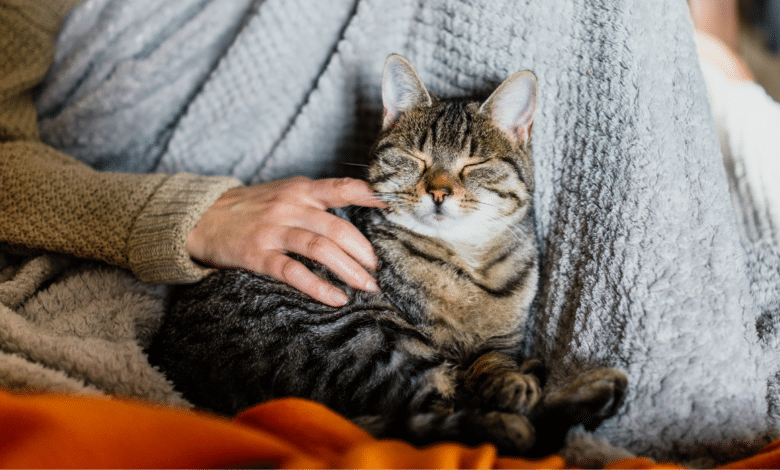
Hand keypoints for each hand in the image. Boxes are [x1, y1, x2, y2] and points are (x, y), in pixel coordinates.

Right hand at [186, 177, 385, 306]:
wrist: (202, 216)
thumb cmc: (252, 207)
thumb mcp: (285, 192)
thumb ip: (316, 200)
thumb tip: (359, 210)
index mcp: (301, 190)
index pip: (343, 188)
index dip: (371, 196)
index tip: (395, 208)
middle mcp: (290, 207)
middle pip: (338, 228)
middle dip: (364, 252)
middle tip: (379, 270)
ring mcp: (273, 231)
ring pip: (320, 249)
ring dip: (349, 270)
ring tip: (367, 286)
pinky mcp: (257, 255)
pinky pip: (293, 273)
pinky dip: (318, 287)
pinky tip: (336, 298)